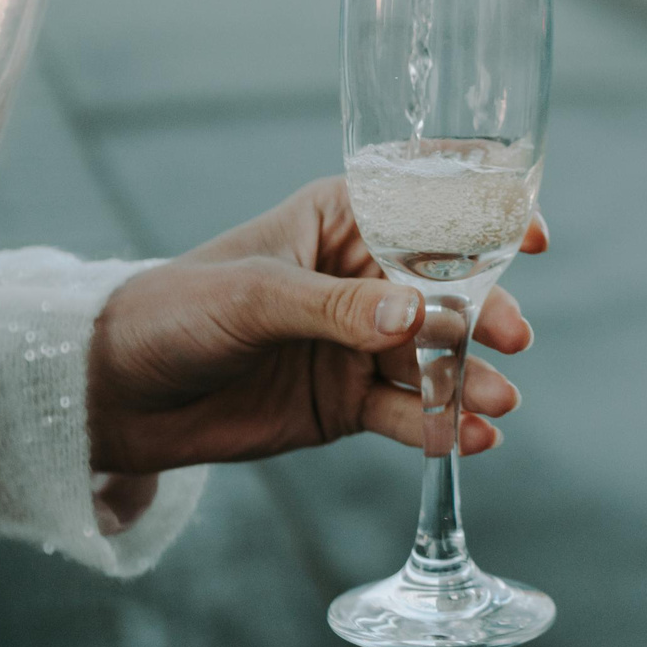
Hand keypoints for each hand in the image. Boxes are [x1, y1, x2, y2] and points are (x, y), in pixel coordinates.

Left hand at [87, 177, 541, 473]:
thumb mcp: (253, 298)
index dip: (484, 216)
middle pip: (446, 289)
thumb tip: (416, 316)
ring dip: (469, 378)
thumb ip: (335, 309)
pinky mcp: (346, 402)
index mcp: (339, 220)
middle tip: (512, 339)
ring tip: (498, 404)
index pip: (424, 207)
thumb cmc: (175, 311)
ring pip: (433, 357)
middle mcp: (360, 278)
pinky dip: (439, 425)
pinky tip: (470, 438)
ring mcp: (358, 343)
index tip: (530, 236)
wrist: (115, 393)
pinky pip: (405, 412)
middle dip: (485, 312)